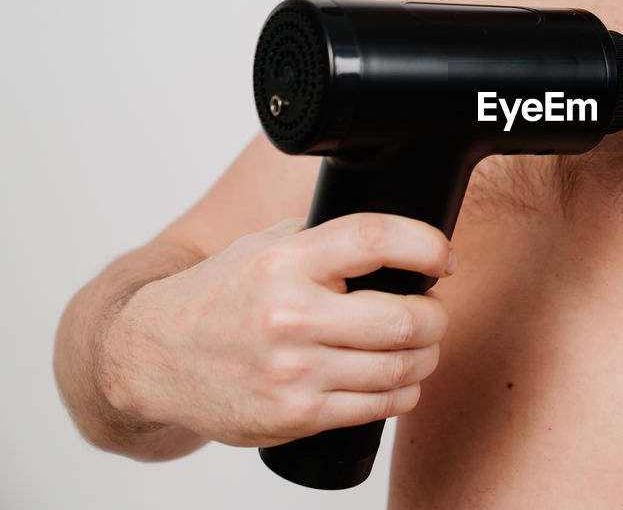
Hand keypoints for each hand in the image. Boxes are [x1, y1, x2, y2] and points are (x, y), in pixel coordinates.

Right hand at [101, 213, 455, 447]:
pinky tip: (396, 378)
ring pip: (400, 367)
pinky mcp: (295, 415)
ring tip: (419, 344)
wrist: (152, 356)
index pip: (374, 240)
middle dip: (435, 314)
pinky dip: (403, 391)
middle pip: (404, 318)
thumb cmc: (221, 295)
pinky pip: (379, 406)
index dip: (426, 245)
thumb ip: (326, 235)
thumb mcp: (264, 245)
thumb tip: (399, 233)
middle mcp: (289, 316)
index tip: (444, 257)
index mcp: (285, 261)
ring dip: (426, 355)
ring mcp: (293, 372)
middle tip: (432, 309)